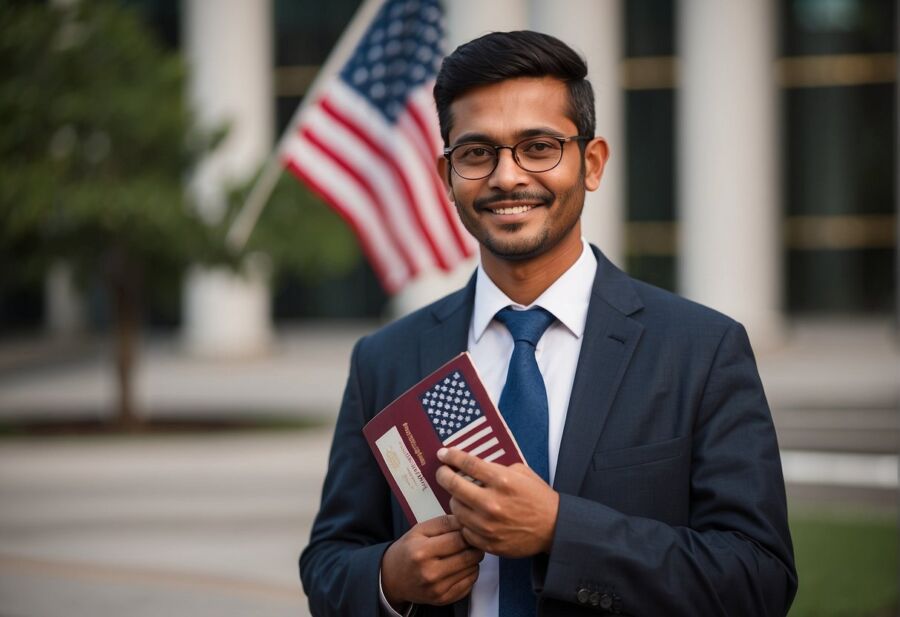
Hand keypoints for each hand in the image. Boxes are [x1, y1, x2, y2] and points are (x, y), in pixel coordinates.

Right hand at [381, 514, 483, 608]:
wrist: (393, 578)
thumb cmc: (408, 551)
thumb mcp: (420, 530)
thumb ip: (444, 522)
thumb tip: (466, 522)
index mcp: (422, 552)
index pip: (459, 540)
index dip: (468, 533)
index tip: (468, 530)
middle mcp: (430, 573)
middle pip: (469, 556)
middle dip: (474, 546)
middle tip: (469, 542)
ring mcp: (438, 589)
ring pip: (472, 570)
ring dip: (473, 560)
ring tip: (462, 554)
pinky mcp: (444, 599)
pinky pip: (470, 584)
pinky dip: (469, 573)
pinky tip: (460, 567)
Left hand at [435, 447, 559, 557]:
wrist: (555, 528)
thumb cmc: (539, 498)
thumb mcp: (522, 473)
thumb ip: (497, 468)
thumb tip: (472, 466)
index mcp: (502, 480)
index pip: (467, 464)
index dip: (451, 456)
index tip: (443, 454)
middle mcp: (491, 503)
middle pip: (453, 485)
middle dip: (443, 475)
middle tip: (442, 472)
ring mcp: (488, 525)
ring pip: (455, 508)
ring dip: (455, 499)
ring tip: (461, 496)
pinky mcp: (488, 542)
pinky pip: (464, 529)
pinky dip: (465, 521)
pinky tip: (471, 515)